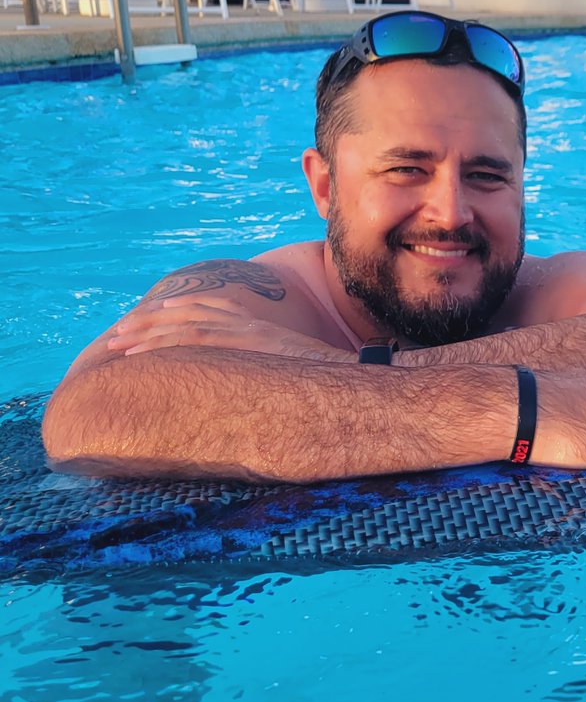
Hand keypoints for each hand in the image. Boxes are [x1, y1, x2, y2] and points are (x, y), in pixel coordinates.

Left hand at [108, 296, 355, 363]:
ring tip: (115, 344)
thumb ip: (275, 371)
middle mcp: (250, 323)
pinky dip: (162, 342)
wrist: (355, 375)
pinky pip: (195, 339)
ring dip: (145, 334)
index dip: (175, 314)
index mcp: (259, 327)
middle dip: (149, 324)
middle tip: (118, 334)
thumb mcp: (296, 372)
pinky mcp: (247, 344)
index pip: (209, 311)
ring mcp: (248, 332)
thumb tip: (265, 390)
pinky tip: (137, 352)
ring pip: (183, 325)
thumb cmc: (330, 381)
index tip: (149, 320)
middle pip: (189, 314)